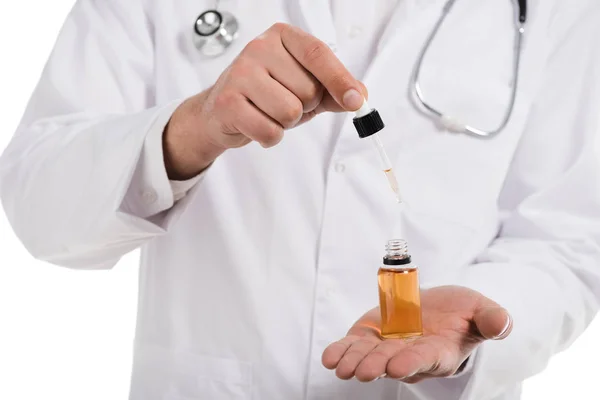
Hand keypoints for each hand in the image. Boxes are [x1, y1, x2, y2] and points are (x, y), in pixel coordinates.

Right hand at [163, 23, 367, 179]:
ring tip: (269, 113)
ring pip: (290, 112)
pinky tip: (256, 124)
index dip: (340, 79)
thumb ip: (332, 90)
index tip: (356, 100)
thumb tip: (359, 96)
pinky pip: (270, 131)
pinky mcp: (228, 102)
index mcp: (282, 37)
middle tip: (282, 103)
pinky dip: (270, 137)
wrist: (222, 111)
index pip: (318, 54)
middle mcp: (259, 48)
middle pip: (308, 90)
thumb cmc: (266, 94)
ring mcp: (240, 73)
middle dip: (304, 108)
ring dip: (286, 124)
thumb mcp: (303, 87)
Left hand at [322, 286, 511, 382]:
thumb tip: (503, 323)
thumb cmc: (461, 312)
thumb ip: (490, 318)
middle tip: (365, 372)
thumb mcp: (480, 310)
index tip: (398, 367)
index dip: (412, 363)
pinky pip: (353, 347)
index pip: (425, 359)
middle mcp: (410, 356)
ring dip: (355, 362)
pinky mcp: (369, 337)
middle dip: (378, 366)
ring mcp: (387, 348)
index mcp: (439, 352)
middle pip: (392, 362)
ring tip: (342, 368)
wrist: (436, 307)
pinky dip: (341, 352)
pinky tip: (330, 358)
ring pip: (369, 358)